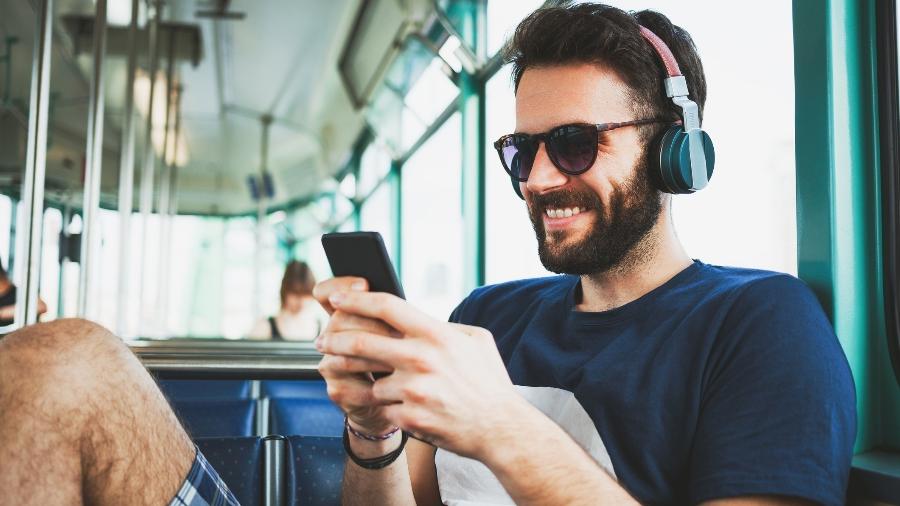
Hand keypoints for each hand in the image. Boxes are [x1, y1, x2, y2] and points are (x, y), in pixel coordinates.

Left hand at [316, 290, 525, 459]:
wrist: (500, 428)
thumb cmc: (489, 382)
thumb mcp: (475, 340)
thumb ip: (443, 326)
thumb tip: (415, 317)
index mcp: (436, 334)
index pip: (387, 307)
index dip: (356, 300)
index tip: (337, 300)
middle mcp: (421, 358)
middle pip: (361, 342)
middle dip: (334, 340)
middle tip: (322, 341)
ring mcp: (413, 390)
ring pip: (373, 381)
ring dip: (375, 384)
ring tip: (385, 386)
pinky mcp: (408, 418)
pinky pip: (386, 408)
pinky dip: (393, 409)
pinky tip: (412, 410)